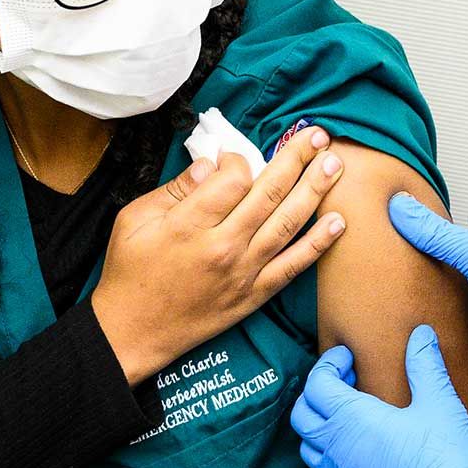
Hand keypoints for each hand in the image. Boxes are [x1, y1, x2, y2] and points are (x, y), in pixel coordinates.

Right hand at [94, 126, 344, 383]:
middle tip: (319, 135)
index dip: (240, 159)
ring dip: (315, 191)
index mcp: (190, 225)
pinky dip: (318, 244)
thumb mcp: (134, 220)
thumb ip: (175, 189)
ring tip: (335, 164)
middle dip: (296, 159)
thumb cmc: (129, 272)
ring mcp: (243, 273)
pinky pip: (293, 266)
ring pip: (287, 224)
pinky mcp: (254, 295)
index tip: (236, 156)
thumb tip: (211, 164)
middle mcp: (223, 247)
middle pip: (269, 194)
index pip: (233, 179)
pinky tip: (338, 222)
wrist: (132, 332)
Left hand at [291, 326, 467, 467]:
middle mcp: (336, 449)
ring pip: (309, 448)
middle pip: (302, 415)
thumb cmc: (445, 460)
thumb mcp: (440, 405)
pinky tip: (360, 453)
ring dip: (320, 426)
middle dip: (317, 392)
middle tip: (347, 382)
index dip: (329, 364)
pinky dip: (333, 457)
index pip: (317, 383)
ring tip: (348, 417)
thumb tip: (421, 335)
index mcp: (350, 419)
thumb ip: (425, 366)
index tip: (349, 357)